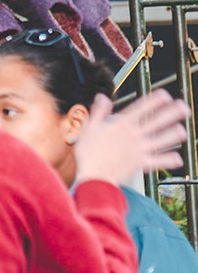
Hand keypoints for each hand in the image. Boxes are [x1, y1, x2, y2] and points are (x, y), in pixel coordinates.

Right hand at [73, 89, 191, 187]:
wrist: (94, 177)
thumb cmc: (89, 154)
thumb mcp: (89, 128)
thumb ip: (99, 112)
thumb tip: (102, 98)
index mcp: (121, 126)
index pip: (140, 109)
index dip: (153, 101)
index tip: (164, 95)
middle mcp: (133, 136)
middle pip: (156, 122)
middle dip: (171, 113)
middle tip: (183, 108)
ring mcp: (139, 150)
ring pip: (162, 140)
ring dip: (174, 135)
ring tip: (183, 130)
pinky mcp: (142, 164)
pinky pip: (159, 161)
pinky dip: (169, 160)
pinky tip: (178, 158)